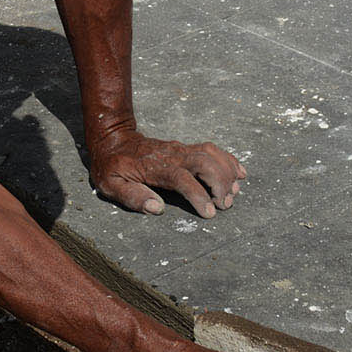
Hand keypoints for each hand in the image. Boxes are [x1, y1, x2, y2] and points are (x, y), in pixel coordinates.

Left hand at [89, 127, 243, 216]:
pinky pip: (212, 150)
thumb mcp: (112, 185)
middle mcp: (172, 155)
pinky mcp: (187, 148)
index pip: (182, 179)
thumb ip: (132, 197)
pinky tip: (240, 173)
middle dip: (220, 183)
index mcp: (155, 168)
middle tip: (225, 204)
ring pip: (211, 154)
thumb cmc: (112, 167)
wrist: (113, 139)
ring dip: (227, 172)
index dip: (198, 195)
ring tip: (234, 193)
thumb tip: (156, 208)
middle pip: (204, 163)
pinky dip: (228, 160)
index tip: (209, 212)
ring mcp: (181, 149)